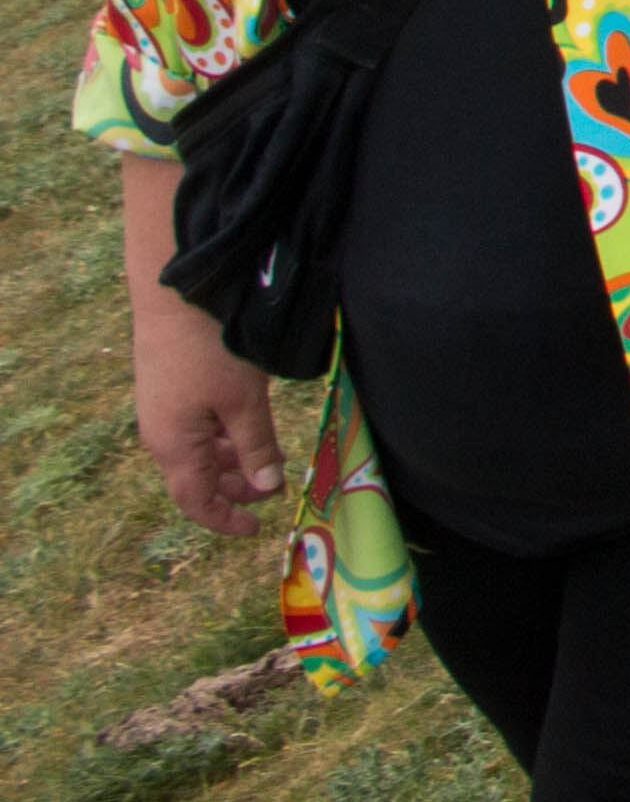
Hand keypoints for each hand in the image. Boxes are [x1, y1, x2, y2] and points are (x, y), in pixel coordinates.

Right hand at [128, 282, 280, 535]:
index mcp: (174, 447)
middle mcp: (161, 434)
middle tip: (272, 488)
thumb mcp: (243, 401)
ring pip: (198, 451)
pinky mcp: (170, 387)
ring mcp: (163, 410)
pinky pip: (196, 427)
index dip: (224, 519)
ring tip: (265, 459)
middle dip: (234, 489)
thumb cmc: (211, 349)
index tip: (254, 529)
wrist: (175, 295)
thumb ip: (257, 446)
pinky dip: (222, 436)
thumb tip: (266, 488)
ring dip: (230, 461)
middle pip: (197, 478)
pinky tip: (246, 425)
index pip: (194, 502)